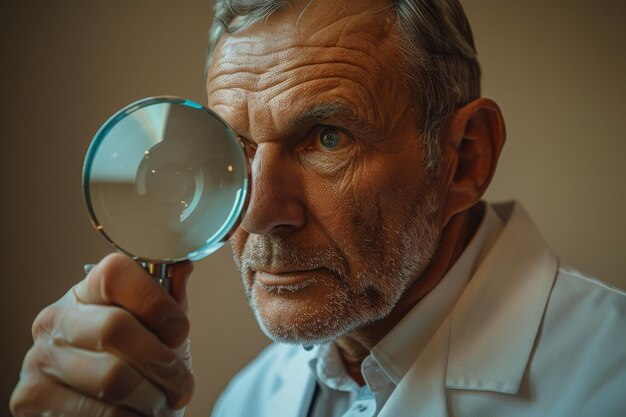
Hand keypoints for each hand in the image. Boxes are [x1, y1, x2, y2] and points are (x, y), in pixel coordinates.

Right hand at [10, 253, 194, 416]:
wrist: (112, 413)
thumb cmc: (138, 366)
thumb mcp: (157, 331)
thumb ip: (170, 301)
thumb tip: (182, 268)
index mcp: (86, 292)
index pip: (115, 274)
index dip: (155, 301)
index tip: (179, 330)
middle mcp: (55, 320)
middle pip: (115, 327)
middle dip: (161, 361)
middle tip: (180, 381)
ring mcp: (39, 359)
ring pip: (113, 377)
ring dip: (152, 397)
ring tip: (162, 402)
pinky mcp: (33, 399)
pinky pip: (102, 413)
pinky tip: (138, 415)